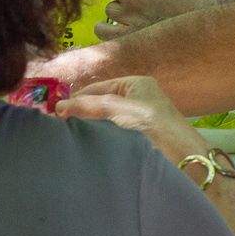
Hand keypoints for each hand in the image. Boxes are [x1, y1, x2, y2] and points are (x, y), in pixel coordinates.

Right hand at [54, 76, 211, 167]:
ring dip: (89, 124)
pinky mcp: (136, 136)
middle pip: (100, 102)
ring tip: (67, 132)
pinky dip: (98, 135)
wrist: (178, 152)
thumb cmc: (150, 122)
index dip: (77, 97)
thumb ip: (88, 106)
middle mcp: (136, 98)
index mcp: (135, 83)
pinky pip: (111, 132)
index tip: (56, 109)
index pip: (98, 87)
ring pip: (104, 118)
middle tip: (58, 122)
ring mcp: (136, 118)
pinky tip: (85, 140)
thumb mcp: (116, 108)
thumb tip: (58, 108)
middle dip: (81, 111)